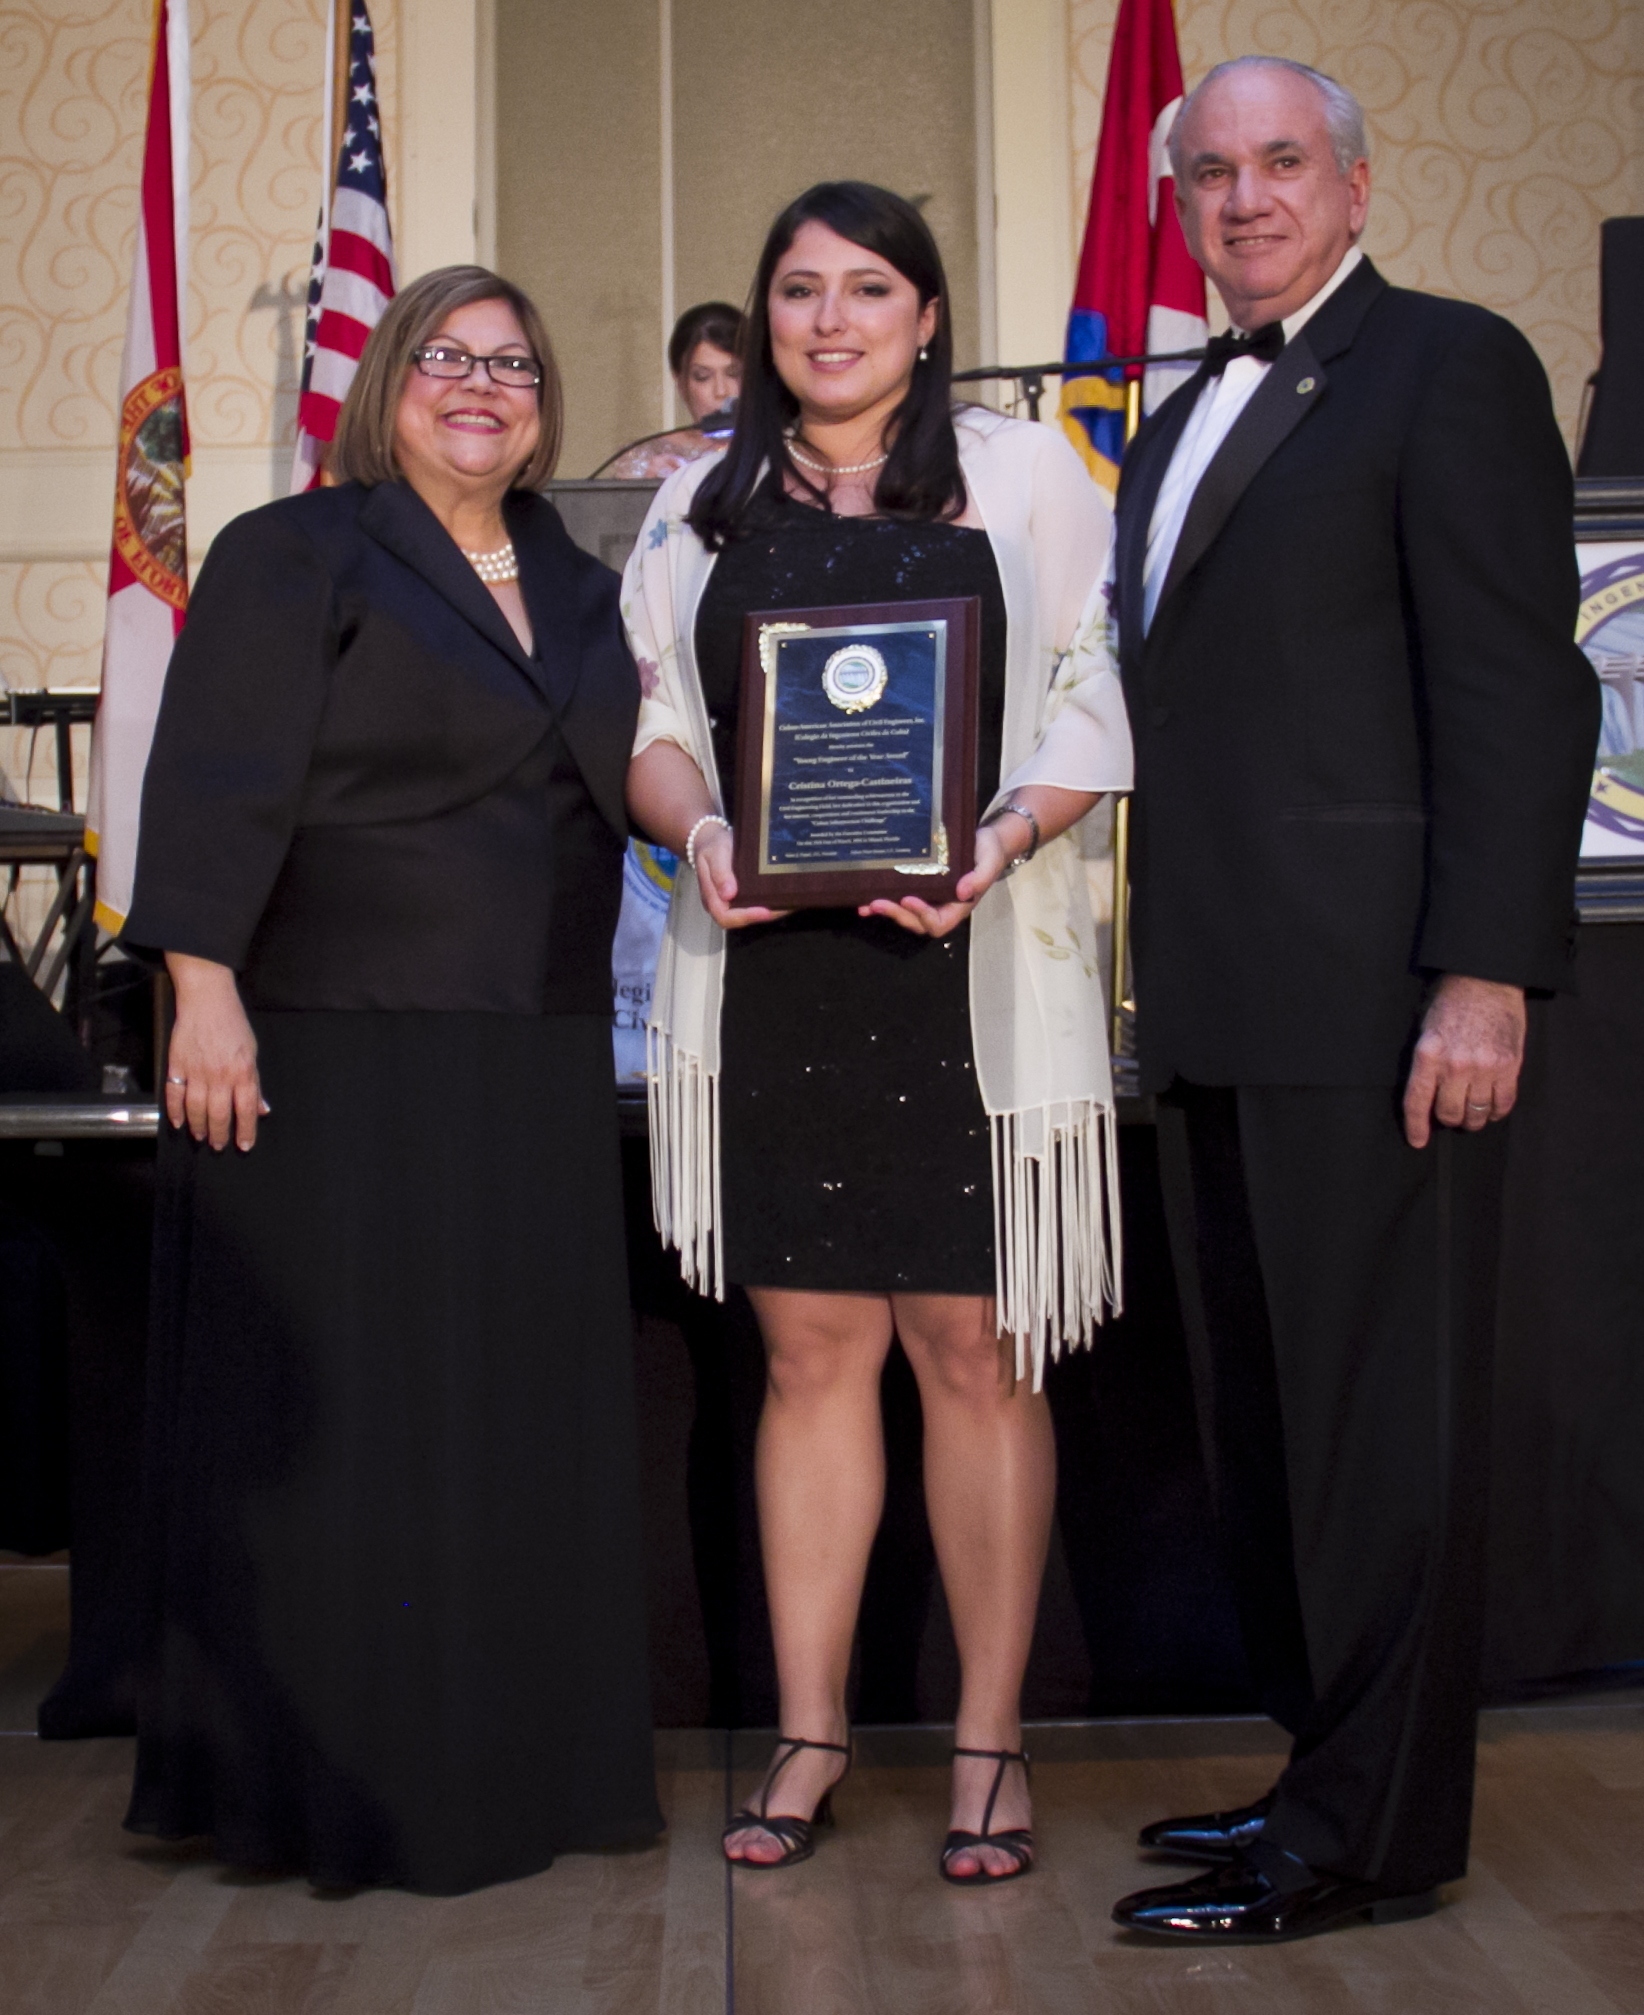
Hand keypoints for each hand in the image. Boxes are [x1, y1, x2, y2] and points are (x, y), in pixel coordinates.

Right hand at [163, 953, 268, 1151]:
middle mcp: (220, 1075)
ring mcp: (196, 1071)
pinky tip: (178, 1122)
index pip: (247, 1109)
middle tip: (219, 1145)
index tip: (244, 1145)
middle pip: (220, 1114)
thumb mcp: (252, 1052)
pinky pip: (174, 1095)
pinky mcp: (177, 1065)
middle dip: (220, 1134)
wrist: (207, 1000)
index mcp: (243, 1072)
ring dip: (199, 1127)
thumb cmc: (233, 1024)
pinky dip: (175, 1111)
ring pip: (196, 1109)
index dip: (246, 1130)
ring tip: (201, 1136)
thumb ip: (255, 1083)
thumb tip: (261, 1109)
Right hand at [693, 824, 787, 930]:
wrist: (711, 840)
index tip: (765, 911)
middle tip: (785, 906)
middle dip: (764, 916)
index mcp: (711, 897)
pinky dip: (770, 903)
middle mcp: (722, 904)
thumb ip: (720, 873)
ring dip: (771, 911)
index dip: (746, 916)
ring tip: (790, 902)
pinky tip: (784, 896)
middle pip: (742, 920)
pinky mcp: (742, 897)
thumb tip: (728, 894)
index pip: (726, 917)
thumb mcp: (714, 854)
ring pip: (752, 915)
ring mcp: (732, 902)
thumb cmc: (712, 847)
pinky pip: (755, 905)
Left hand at [859, 821, 1012, 938]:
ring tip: (866, 905)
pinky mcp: (919, 887)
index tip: (908, 899)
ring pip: (905, 914)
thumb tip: (963, 892)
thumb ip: (980, 879)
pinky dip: (884, 900)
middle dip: (896, 915)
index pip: (938, 922)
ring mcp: (929, 899)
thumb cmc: (989, 852)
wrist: (984, 841)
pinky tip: (866, 897)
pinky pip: (900, 899)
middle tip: (876, 903)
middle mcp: (941, 907)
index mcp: (958, 906)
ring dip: (885, 912)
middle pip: (916, 922)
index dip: (922, 915)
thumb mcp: (989, 862)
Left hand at [1402, 974, 1525, 1149]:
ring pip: (1477, 1113)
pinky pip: (1504, 1103)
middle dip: (1448, 1119)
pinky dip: (1496, 1111)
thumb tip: (1426, 1096)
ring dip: (1473, 1118)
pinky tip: (1491, 1107)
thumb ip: (1425, 1062)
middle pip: (1449, 1113)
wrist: (1487, 978)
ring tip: (1471, 1112)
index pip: (1417, 1101)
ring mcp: (1485, 1067)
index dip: (1417, 1126)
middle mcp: (1455, 1064)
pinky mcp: (1510, 1065)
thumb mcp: (1425, 1028)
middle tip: (1451, 1113)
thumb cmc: (1451, 1002)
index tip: (1418, 1141)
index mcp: (1428, 1054)